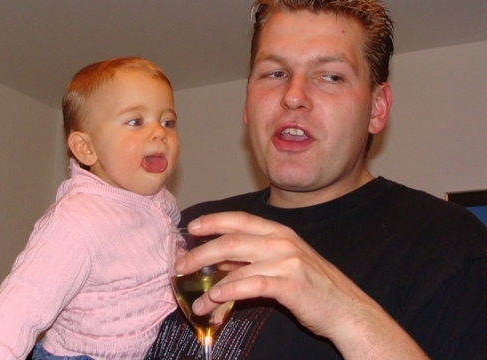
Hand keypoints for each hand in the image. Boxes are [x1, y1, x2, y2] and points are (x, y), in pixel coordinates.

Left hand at [175, 211, 427, 358]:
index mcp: (279, 232)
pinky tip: (214, 299)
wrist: (347, 310)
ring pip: (236, 262)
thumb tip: (217, 266)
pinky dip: (228, 291)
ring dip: (209, 282)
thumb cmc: (313, 288)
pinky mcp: (290, 284)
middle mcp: (282, 241)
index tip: (191, 226)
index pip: (240, 219)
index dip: (214, 220)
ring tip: (194, 298)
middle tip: (180, 265)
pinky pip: (250, 285)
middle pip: (231, 239)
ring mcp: (287, 261)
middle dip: (201, 252)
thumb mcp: (284, 264)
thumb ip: (253, 260)